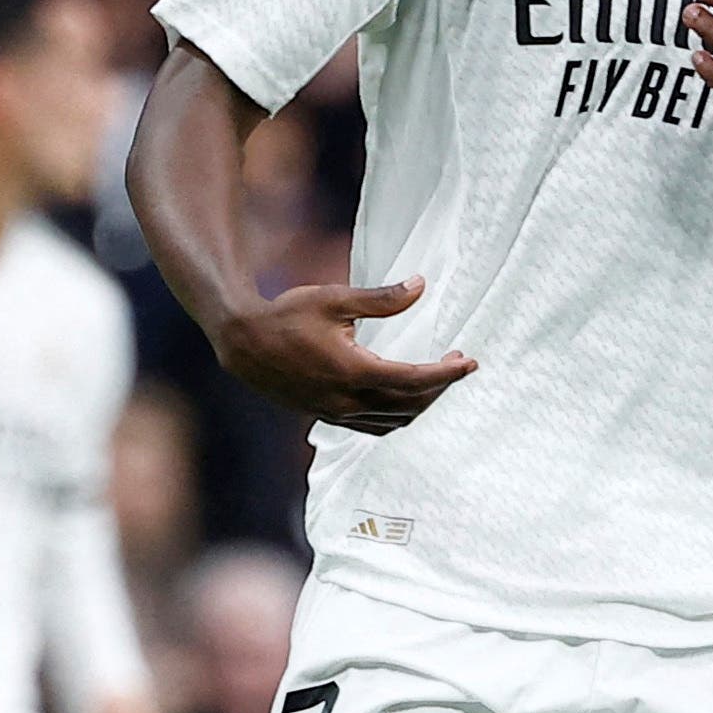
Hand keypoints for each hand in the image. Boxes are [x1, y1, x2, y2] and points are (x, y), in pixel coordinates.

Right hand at [213, 277, 476, 433]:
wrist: (242, 343)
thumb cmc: (287, 315)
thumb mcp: (335, 298)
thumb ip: (382, 298)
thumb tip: (421, 286)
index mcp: (354, 371)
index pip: (415, 380)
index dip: (447, 374)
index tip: (469, 362)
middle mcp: (347, 400)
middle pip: (410, 404)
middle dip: (440, 386)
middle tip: (458, 362)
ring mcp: (336, 413)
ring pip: (393, 420)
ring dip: (420, 403)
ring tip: (436, 378)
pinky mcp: (326, 416)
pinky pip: (373, 426)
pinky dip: (396, 415)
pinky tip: (403, 396)